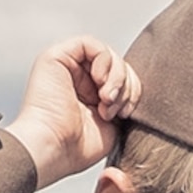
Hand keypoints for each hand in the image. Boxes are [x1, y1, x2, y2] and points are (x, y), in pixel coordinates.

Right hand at [11, 38, 139, 187]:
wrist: (53, 148)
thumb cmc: (77, 147)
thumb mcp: (112, 124)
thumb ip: (122, 103)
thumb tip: (138, 92)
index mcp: (88, 94)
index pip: (121, 79)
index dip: (132, 92)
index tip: (126, 114)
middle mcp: (76, 77)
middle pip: (117, 64)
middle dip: (126, 86)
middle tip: (116, 108)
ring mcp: (65, 65)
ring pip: (107, 54)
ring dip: (117, 77)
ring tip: (106, 100)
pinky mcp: (56, 56)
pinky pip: (90, 44)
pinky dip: (103, 61)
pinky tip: (99, 83)